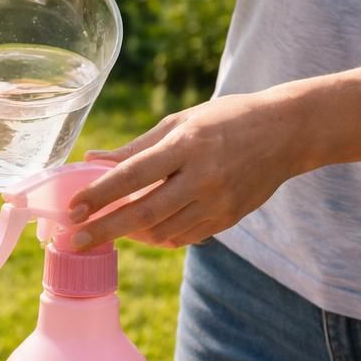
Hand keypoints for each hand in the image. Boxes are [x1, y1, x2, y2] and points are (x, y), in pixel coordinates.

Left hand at [65, 90, 314, 248]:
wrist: (288, 133)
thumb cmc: (226, 120)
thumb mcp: (181, 121)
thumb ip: (136, 146)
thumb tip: (92, 158)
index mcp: (187, 145)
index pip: (132, 174)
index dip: (99, 194)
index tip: (72, 209)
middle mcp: (203, 177)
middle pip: (143, 212)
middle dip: (105, 229)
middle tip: (75, 240)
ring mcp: (218, 202)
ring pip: (161, 231)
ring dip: (130, 234)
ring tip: (109, 228)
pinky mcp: (228, 219)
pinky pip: (183, 237)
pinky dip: (158, 236)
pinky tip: (143, 230)